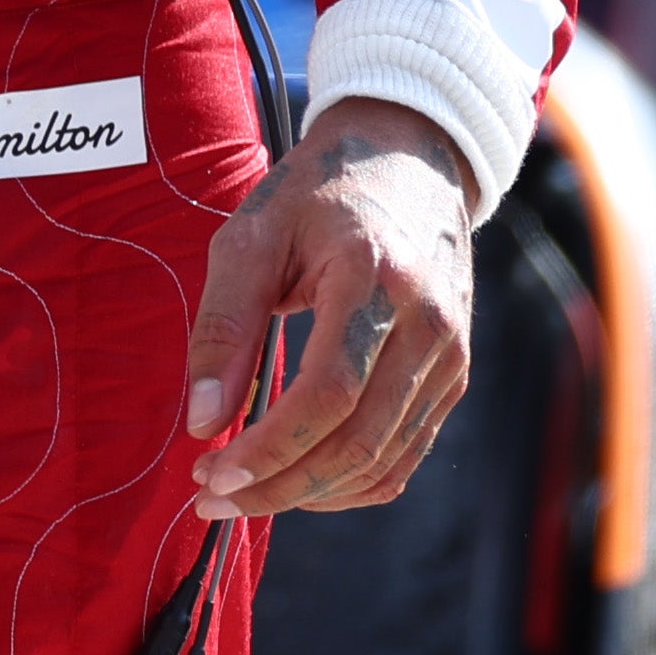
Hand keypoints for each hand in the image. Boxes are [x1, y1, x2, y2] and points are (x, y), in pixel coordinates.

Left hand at [179, 96, 474, 518]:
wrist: (410, 159)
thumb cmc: (320, 192)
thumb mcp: (254, 233)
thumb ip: (225, 322)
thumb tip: (203, 419)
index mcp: (375, 277)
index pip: (329, 394)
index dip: (270, 449)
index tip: (211, 471)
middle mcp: (426, 324)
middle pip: (358, 443)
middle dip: (278, 486)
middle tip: (211, 496)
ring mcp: (449, 356)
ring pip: (382, 463)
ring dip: (308, 494)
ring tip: (242, 491)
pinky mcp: (452, 376)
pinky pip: (404, 457)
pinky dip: (350, 486)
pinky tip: (298, 481)